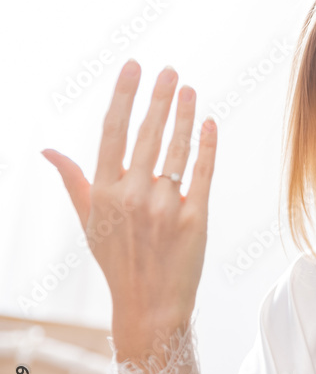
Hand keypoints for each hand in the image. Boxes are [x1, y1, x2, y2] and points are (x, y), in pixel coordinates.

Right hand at [41, 60, 216, 364]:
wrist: (149, 306)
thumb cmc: (118, 261)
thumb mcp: (88, 222)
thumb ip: (74, 181)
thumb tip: (48, 150)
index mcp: (104, 193)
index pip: (112, 133)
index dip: (124, 97)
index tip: (133, 67)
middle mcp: (132, 196)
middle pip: (147, 136)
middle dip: (159, 98)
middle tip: (169, 70)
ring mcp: (164, 208)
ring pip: (176, 151)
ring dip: (184, 116)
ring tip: (189, 90)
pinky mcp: (194, 220)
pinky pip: (202, 175)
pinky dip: (207, 148)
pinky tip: (209, 125)